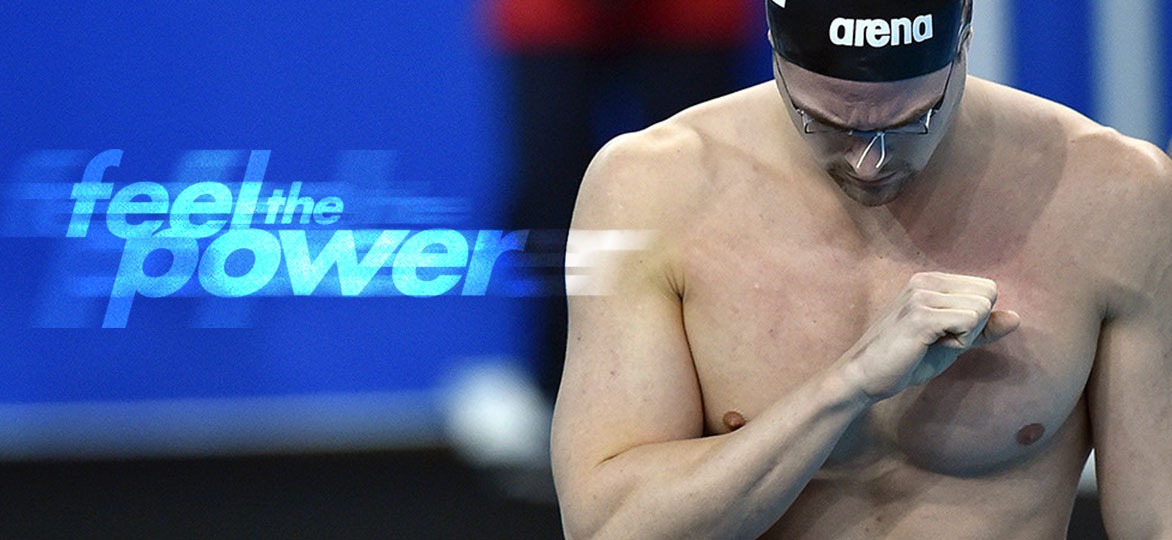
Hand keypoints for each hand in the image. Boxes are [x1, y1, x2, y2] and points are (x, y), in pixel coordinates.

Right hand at [837, 271, 1021, 402]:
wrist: (864, 377)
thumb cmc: (905, 360)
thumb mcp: (950, 341)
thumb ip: (982, 328)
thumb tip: (1017, 317)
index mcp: (931, 280)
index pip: (987, 289)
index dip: (975, 319)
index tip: (944, 334)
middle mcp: (925, 280)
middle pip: (988, 295)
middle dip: (973, 326)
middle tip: (939, 340)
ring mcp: (921, 296)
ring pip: (980, 310)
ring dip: (963, 337)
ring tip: (930, 344)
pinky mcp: (920, 316)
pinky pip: (969, 323)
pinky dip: (956, 343)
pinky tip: (928, 348)